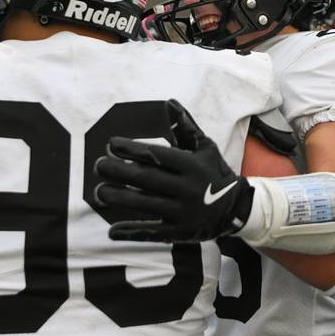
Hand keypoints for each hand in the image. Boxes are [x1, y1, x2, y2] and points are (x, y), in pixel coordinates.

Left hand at [94, 99, 254, 242]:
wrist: (237, 208)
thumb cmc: (214, 172)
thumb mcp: (204, 147)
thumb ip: (185, 126)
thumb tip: (170, 102)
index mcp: (191, 165)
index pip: (157, 155)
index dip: (132, 149)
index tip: (111, 144)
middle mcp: (187, 188)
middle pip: (147, 179)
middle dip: (119, 171)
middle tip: (97, 165)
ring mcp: (184, 212)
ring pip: (146, 204)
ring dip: (120, 198)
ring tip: (99, 192)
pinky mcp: (180, 233)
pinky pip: (152, 233)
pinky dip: (132, 232)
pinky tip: (112, 231)